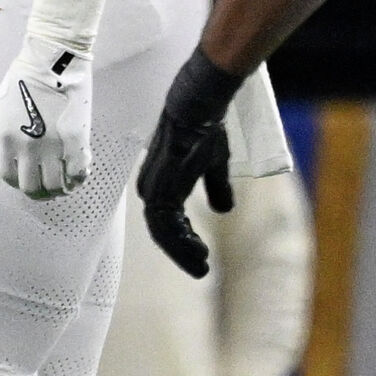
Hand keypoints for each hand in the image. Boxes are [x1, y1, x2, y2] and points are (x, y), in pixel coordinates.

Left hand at [0, 35, 91, 198]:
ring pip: (56, 186)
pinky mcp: (76, 140)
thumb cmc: (23, 81)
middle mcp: (26, 146)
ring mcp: (52, 145)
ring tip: (65, 181)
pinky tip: (79, 171)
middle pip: (32, 188)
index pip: (9, 178)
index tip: (29, 179)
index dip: (19, 183)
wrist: (52, 59)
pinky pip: (78, 175)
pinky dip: (79, 179)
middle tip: (49, 185)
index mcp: (4, 138)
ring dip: (60, 188)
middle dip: (40, 191)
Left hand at [137, 47, 244, 276]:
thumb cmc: (206, 129)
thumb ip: (215, 187)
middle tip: (201, 269)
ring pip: (161, 230)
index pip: (164, 221)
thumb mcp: (214, 163)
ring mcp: (154, 185)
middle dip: (180, 252)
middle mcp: (152, 185)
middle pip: (160, 230)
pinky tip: (199, 251)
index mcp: (161, 181)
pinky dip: (179, 239)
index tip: (200, 260)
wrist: (200, 106)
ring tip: (201, 264)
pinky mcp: (162, 183)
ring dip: (180, 250)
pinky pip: (164, 221)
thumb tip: (223, 210)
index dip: (180, 242)